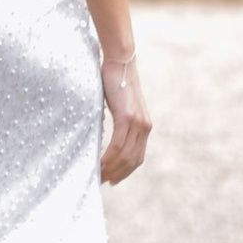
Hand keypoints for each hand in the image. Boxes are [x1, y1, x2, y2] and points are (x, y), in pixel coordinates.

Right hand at [99, 54, 151, 187]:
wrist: (120, 61)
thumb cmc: (114, 81)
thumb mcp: (119, 106)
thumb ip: (119, 122)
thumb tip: (106, 135)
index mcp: (144, 126)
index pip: (137, 157)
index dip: (125, 172)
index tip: (113, 180)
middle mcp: (144, 127)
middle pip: (133, 161)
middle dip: (118, 175)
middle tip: (102, 182)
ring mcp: (137, 122)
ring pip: (125, 156)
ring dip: (111, 169)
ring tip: (98, 175)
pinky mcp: (127, 117)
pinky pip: (117, 145)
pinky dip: (108, 158)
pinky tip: (98, 163)